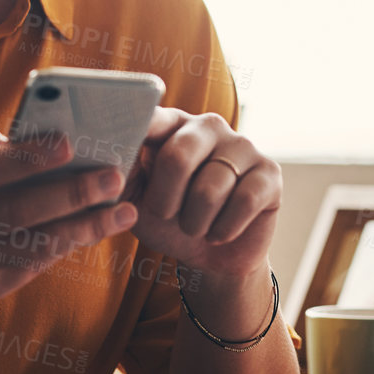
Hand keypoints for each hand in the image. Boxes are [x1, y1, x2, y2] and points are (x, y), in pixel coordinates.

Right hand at [0, 115, 139, 332]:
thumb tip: (16, 136)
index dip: (28, 157)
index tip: (69, 142)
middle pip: (18, 212)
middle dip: (72, 194)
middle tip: (114, 177)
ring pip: (34, 246)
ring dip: (85, 228)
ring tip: (123, 210)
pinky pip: (31, 267)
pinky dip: (65, 246)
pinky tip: (93, 230)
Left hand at [123, 108, 280, 281]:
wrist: (211, 256)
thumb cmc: (168, 220)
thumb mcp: (133, 201)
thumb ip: (118, 176)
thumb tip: (103, 161)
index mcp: (171, 124)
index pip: (151, 116)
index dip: (136, 124)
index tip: (115, 127)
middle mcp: (208, 125)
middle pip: (178, 156)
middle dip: (165, 200)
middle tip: (166, 214)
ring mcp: (242, 145)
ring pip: (209, 190)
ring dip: (194, 223)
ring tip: (195, 225)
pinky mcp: (270, 172)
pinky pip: (244, 202)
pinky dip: (224, 229)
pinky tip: (220, 231)